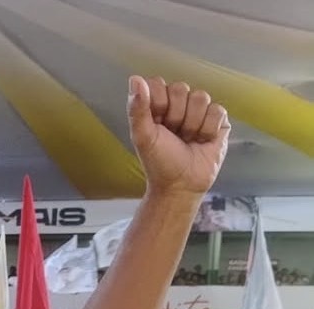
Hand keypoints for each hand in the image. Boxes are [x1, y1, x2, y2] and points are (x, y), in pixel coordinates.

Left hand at [128, 76, 229, 197]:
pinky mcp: (217, 120)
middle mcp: (178, 104)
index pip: (158, 83)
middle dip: (175, 116)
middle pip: (181, 89)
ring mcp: (198, 111)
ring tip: (187, 139)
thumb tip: (135, 79)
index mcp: (157, 105)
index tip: (156, 123)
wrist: (181, 184)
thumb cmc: (159, 162)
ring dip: (192, 124)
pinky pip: (217, 110)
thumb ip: (138, 108)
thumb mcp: (142, 136)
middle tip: (173, 134)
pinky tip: (202, 141)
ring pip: (200, 97)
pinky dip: (208, 129)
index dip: (158, 103)